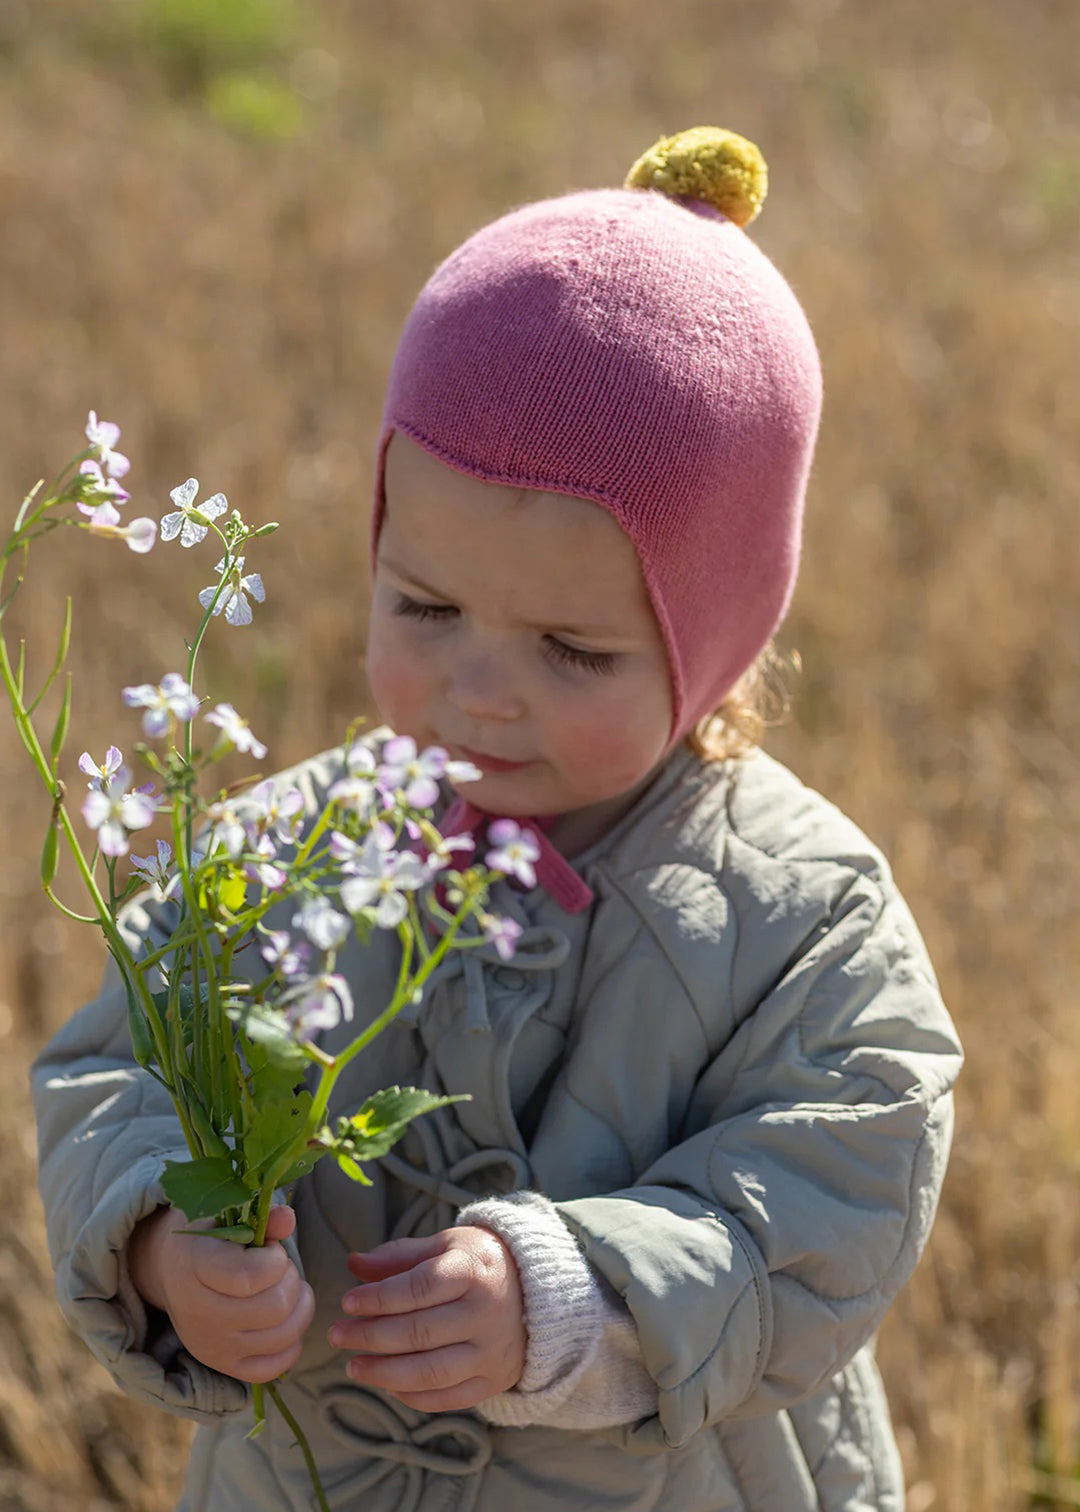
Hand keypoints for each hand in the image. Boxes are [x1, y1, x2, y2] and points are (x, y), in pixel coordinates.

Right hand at [127, 1204, 314, 1382]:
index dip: (276, 1259)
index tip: (271, 1248)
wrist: (172, 1269)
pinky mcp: (224, 1366)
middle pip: (275, 1308)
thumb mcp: (225, 1214)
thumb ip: (261, 1216)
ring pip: (282, 1337)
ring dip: (300, 1307)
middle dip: (291, 1280)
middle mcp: (198, 1314)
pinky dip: (292, 1343)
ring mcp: (211, 1346)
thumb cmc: (207, 1234)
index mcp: (193, 1268)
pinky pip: (273, 1368)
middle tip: (280, 1268)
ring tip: (287, 1288)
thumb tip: (288, 1219)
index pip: (251, 1277)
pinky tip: (286, 1319)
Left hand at [329, 1226, 526, 1411]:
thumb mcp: (445, 1246)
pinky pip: (448, 1397)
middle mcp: (485, 1314)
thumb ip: (399, 1256)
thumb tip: (353, 1264)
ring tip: (354, 1366)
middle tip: (337, 1335)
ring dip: (384, 1373)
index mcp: (473, 1271)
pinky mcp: (494, 1380)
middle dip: (370, 1337)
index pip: (418, 1288)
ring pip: (430, 1371)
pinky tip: (387, 1384)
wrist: (539, 1290)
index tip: (348, 1302)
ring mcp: (491, 1351)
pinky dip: (413, 1395)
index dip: (379, 1298)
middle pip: (419, 1333)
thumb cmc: (479, 1262)